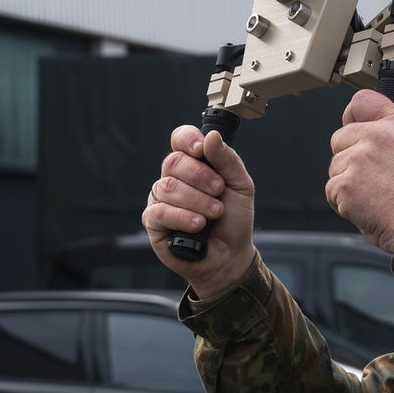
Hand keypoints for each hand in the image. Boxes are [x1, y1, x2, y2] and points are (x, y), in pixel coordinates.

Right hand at [143, 126, 257, 298]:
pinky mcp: (153, 222)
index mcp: (194, 164)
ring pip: (168, 186)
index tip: (201, 150)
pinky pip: (160, 211)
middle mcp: (174, 178)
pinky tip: (197, 225)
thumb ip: (227, 160)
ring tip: (214, 213)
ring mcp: (161, 199)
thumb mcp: (240, 186)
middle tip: (219, 192)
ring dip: (197, 200)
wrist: (230, 256)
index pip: (180, 139)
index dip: (188, 140)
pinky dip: (183, 217)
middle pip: (174, 161)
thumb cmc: (233, 220)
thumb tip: (211, 136)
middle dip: (201, 176)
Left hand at [326, 90, 393, 253]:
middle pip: (339, 139)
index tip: (352, 123)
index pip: (362, 101)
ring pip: (335, 167)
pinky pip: (332, 190)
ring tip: (373, 194)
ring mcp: (358, 159)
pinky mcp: (345, 182)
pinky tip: (365, 206)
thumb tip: (368, 127)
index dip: (353, 115)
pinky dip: (343, 202)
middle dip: (349, 158)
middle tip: (373, 178)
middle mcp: (376, 136)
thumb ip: (392, 133)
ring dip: (346, 183)